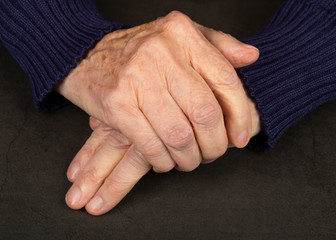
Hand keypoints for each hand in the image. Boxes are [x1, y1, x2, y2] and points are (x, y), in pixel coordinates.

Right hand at [56, 11, 258, 212]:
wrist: (83, 54)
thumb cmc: (138, 49)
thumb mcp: (180, 36)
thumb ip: (218, 45)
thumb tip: (251, 57)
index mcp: (182, 34)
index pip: (226, 81)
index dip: (239, 115)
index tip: (240, 137)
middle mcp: (161, 53)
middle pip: (205, 113)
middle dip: (215, 144)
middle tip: (212, 153)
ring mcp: (137, 80)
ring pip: (179, 135)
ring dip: (189, 158)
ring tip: (188, 160)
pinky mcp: (117, 105)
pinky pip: (150, 145)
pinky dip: (162, 161)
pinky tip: (164, 161)